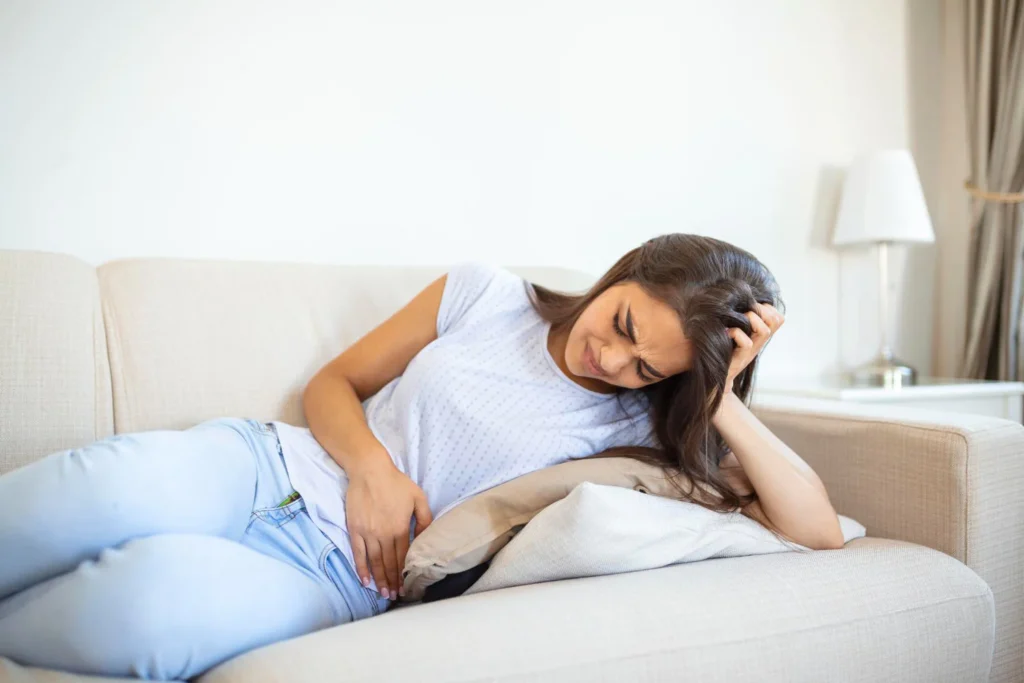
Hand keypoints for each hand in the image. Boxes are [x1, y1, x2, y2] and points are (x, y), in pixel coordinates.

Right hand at [345, 461, 432, 599]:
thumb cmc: (396, 482)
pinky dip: (361, 568)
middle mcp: (384, 534)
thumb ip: (424, 519)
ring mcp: (368, 533)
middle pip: (388, 564)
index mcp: (400, 528)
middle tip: (395, 596)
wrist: (369, 470)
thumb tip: (425, 537)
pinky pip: (358, 553)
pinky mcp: (355, 529)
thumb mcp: (418, 497)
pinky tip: (365, 580)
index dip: (404, 574)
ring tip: (383, 593)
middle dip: (392, 582)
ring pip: (374, 562)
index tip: (406, 587)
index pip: (402, 558)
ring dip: (379, 579)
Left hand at [725, 303, 783, 392]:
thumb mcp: (735, 331)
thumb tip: (741, 298)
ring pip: (765, 331)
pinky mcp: (742, 358)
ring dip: (750, 319)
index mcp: (760, 335)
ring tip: (736, 320)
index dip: (768, 308)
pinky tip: (726, 333)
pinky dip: (735, 333)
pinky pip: (747, 343)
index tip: (751, 307)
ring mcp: (752, 351)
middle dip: (760, 310)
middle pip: (775, 321)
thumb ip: (741, 318)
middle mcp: (759, 342)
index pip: (778, 318)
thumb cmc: (723, 348)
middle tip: (744, 312)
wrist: (715, 373)